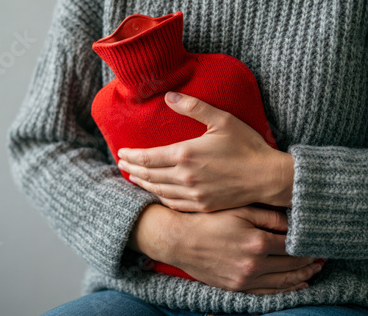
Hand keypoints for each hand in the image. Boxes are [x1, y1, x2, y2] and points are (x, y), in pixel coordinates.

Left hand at [117, 92, 294, 211]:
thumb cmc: (246, 146)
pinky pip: (173, 203)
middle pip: (148, 175)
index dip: (131, 156)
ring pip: (158, 190)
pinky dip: (159, 197)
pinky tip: (156, 193)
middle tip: (122, 165)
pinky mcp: (202, 206)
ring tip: (133, 178)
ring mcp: (193, 195)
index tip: (121, 153)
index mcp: (186, 154)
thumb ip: (193, 107)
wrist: (268, 177)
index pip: (147, 157)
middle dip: (132, 169)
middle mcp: (185, 177)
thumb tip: (168, 95)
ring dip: (142, 183)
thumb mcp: (222, 120)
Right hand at [128, 204, 322, 294]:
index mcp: (257, 242)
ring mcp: (245, 279)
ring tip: (315, 270)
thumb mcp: (238, 210)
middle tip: (321, 256)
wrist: (179, 240)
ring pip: (284, 282)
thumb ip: (268, 216)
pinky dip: (286, 290)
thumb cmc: (207, 221)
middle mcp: (254, 265)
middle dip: (309, 260)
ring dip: (303, 276)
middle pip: (292, 265)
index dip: (307, 244)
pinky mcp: (237, 288)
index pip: (293, 246)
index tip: (316, 240)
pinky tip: (297, 285)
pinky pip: (269, 293)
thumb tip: (292, 222)